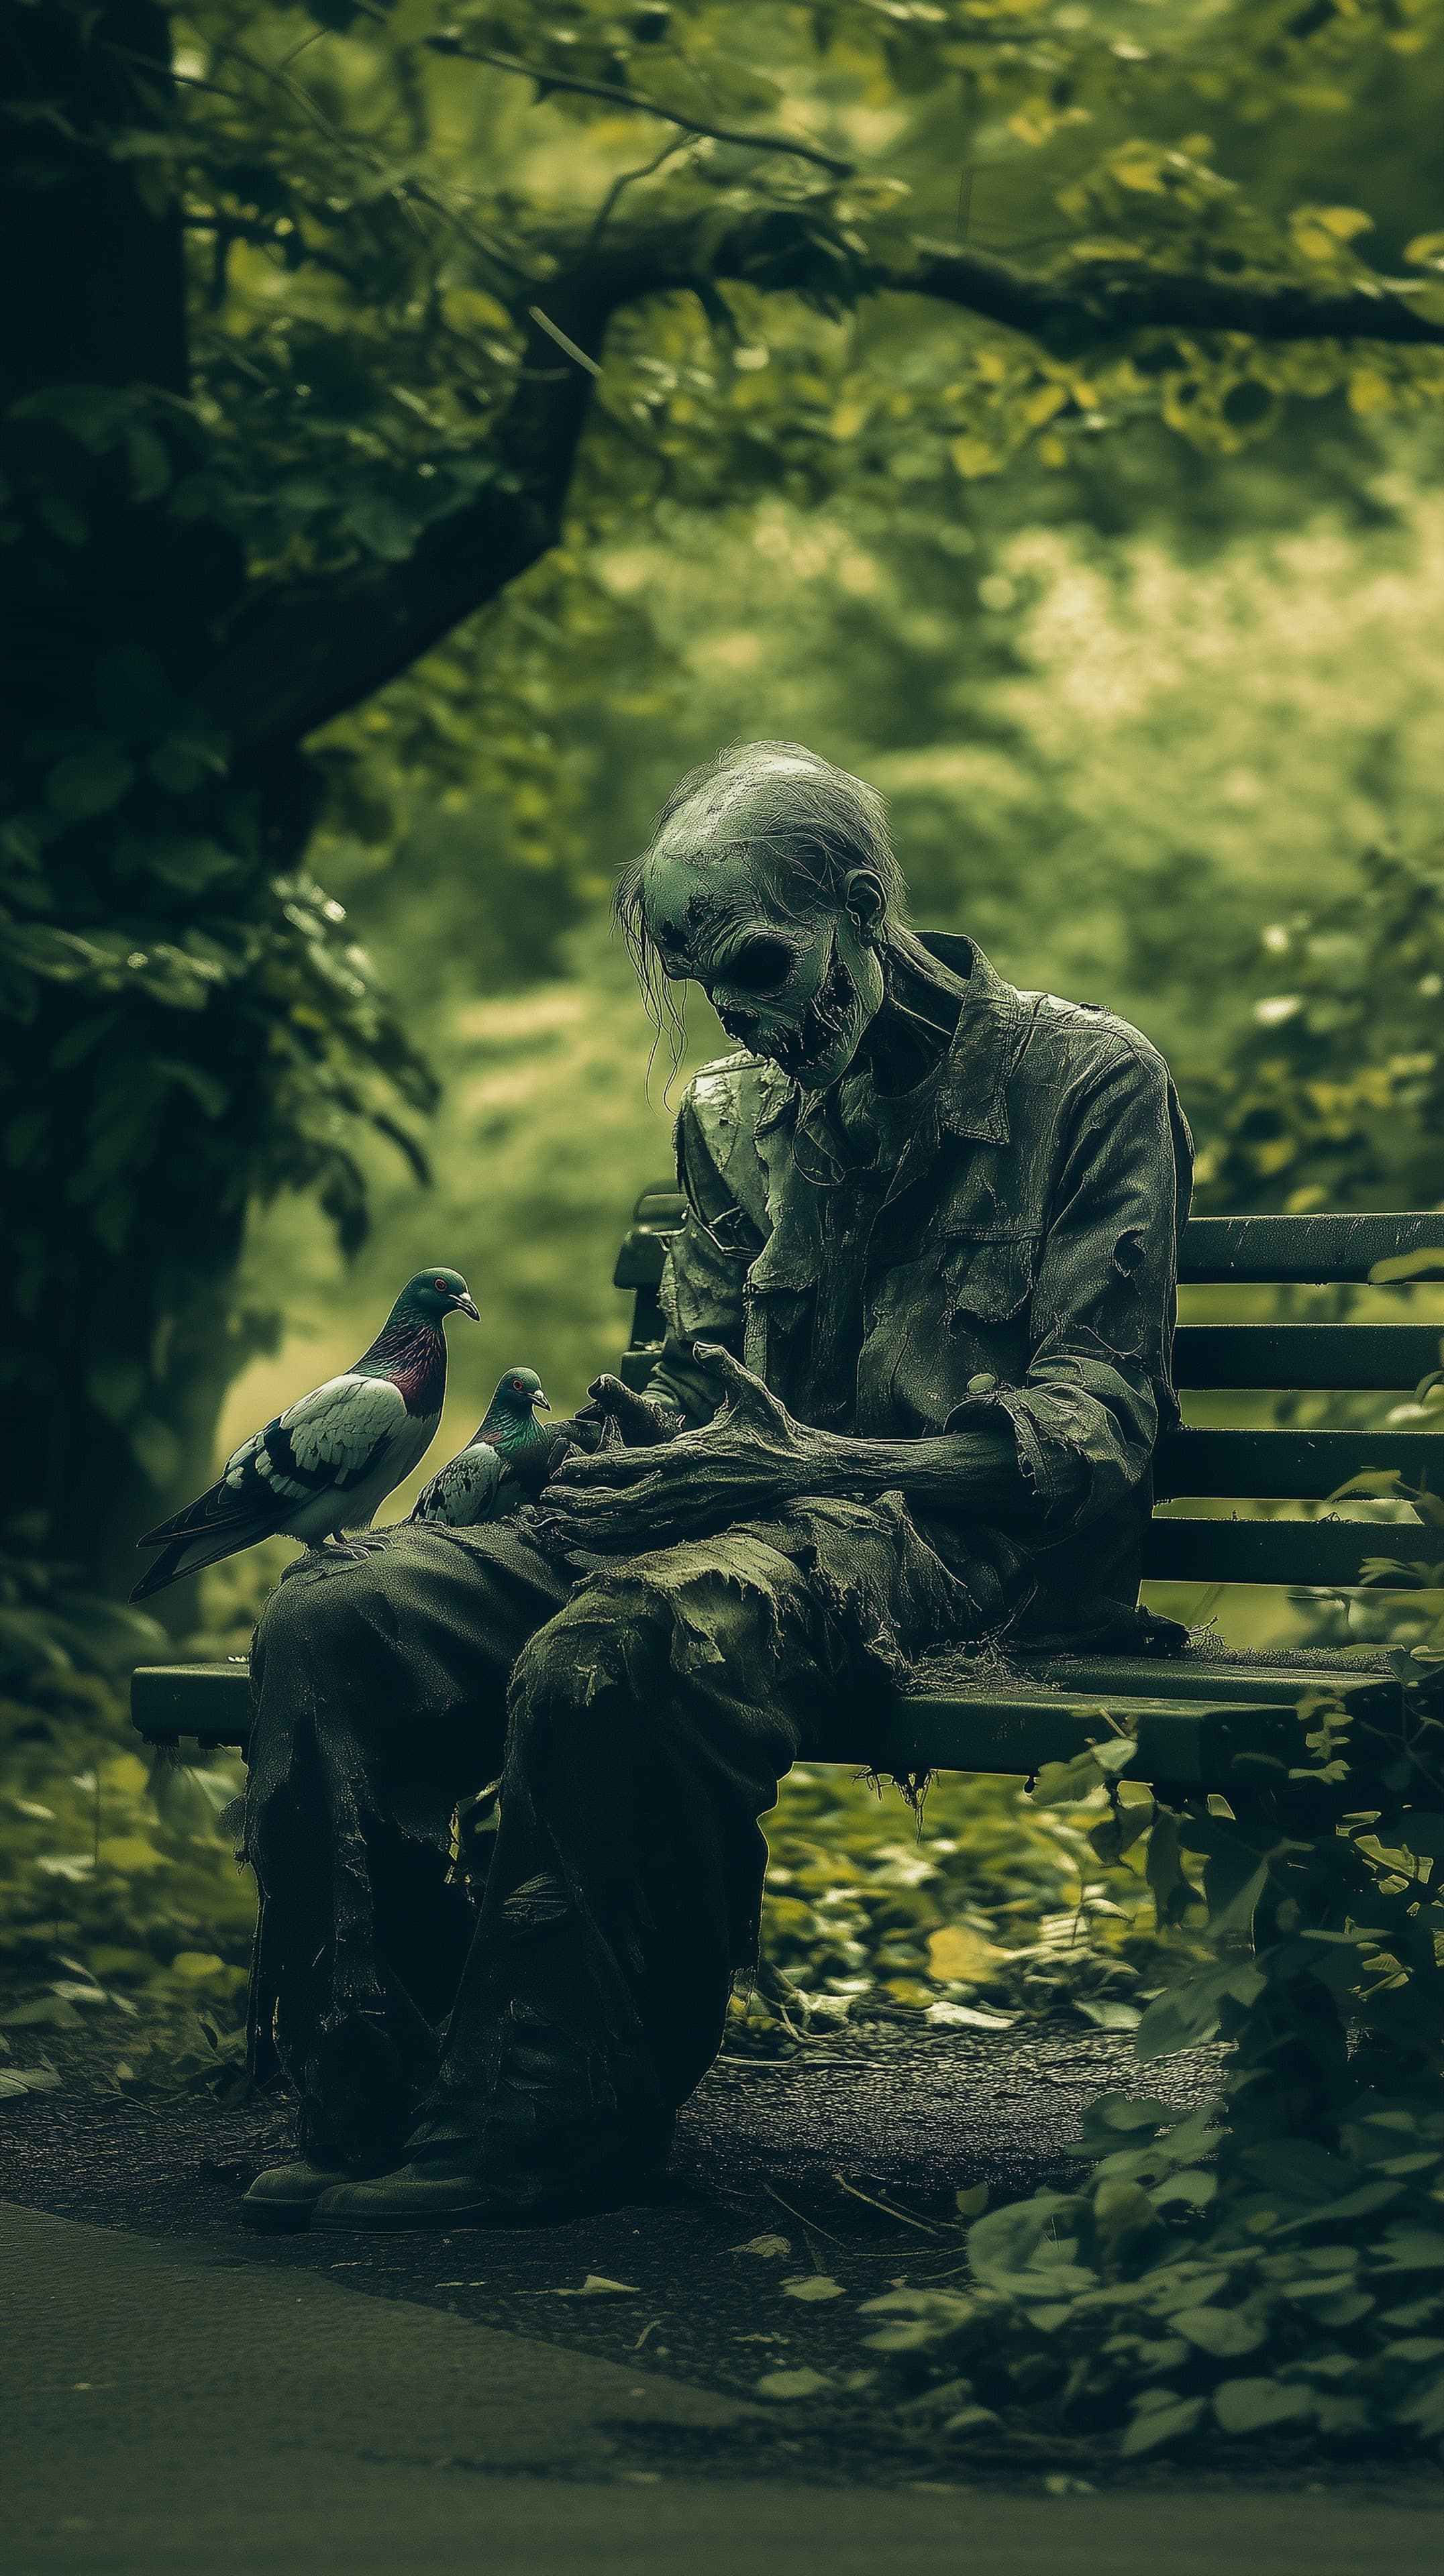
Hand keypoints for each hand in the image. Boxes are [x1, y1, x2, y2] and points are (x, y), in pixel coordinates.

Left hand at [533, 1346, 823, 1555]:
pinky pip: (653, 1537)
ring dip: (596, 1528)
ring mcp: (694, 1510)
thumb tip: (699, 1344)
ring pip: (634, 1528)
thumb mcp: (749, 1389)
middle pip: (622, 1504)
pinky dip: (622, 1542)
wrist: (805, 1470)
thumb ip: (721, 1363)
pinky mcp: (701, 1522)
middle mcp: (687, 1488)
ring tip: (560, 1526)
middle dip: (582, 1504)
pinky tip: (598, 1542)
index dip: (592, 1470)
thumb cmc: (775, 1428)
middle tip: (548, 1501)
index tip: (562, 1471)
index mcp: (691, 1455)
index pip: (631, 1466)